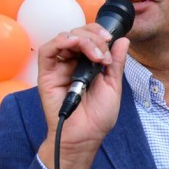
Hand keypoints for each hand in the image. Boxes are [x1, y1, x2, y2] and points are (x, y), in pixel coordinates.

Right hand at [36, 26, 129, 168]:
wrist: (85, 135)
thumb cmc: (98, 116)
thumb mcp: (113, 85)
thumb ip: (116, 62)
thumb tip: (123, 40)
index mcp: (88, 64)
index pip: (90, 37)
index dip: (100, 34)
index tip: (112, 41)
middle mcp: (72, 62)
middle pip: (78, 33)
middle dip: (95, 37)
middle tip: (104, 55)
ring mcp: (58, 67)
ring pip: (65, 37)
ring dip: (83, 40)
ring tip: (96, 56)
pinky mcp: (46, 73)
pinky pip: (47, 50)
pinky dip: (62, 41)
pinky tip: (75, 45)